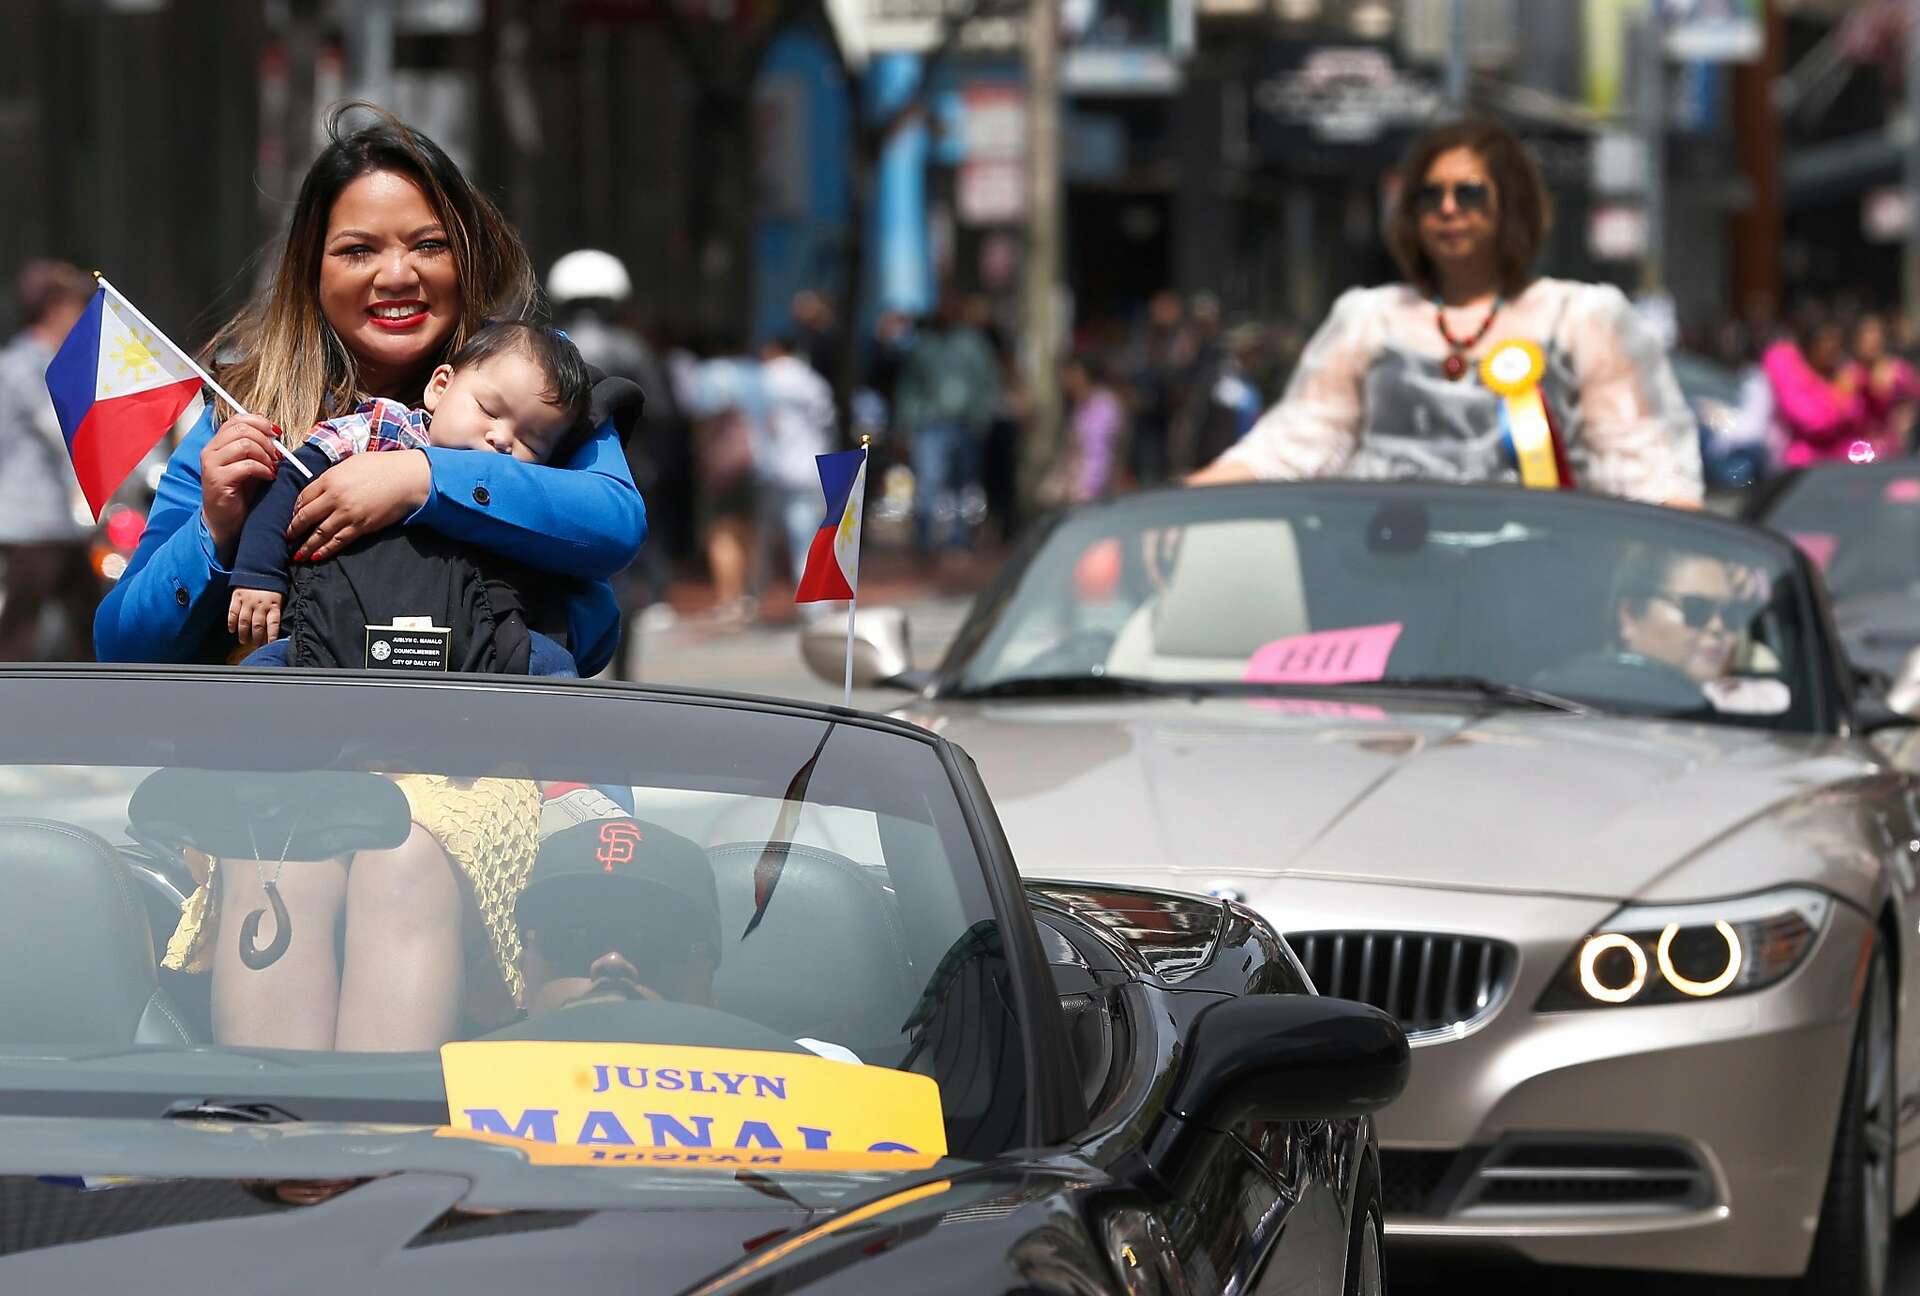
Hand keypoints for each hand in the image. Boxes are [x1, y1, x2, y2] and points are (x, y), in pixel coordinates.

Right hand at [200, 415, 281, 557]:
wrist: (225, 521)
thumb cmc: (240, 493)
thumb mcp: (250, 464)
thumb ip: (257, 446)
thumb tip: (274, 431)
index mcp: (218, 443)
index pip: (237, 419)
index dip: (260, 421)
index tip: (276, 433)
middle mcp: (211, 450)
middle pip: (242, 429)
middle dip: (266, 440)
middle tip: (277, 455)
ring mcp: (212, 464)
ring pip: (244, 444)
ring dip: (265, 455)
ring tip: (272, 467)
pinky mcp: (218, 479)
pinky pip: (246, 465)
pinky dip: (263, 469)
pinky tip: (268, 477)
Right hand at [228, 588, 282, 647]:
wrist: (259, 569)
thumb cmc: (271, 587)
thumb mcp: (279, 598)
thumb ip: (276, 612)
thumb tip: (274, 630)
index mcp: (273, 605)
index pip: (273, 624)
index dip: (272, 636)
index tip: (270, 645)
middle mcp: (260, 604)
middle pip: (258, 626)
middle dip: (257, 638)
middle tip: (255, 646)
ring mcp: (247, 601)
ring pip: (244, 621)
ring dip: (244, 633)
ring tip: (244, 641)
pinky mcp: (237, 597)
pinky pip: (233, 612)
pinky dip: (231, 623)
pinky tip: (232, 630)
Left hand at [287, 449, 430, 562]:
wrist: (407, 478)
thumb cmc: (382, 466)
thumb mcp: (351, 464)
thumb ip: (333, 476)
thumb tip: (322, 486)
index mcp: (329, 479)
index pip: (303, 497)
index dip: (295, 509)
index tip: (292, 516)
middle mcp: (334, 498)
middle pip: (307, 517)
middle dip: (294, 529)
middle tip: (287, 537)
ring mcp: (347, 514)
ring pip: (320, 533)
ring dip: (306, 546)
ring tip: (297, 555)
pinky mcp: (361, 527)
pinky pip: (339, 541)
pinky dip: (326, 550)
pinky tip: (317, 556)